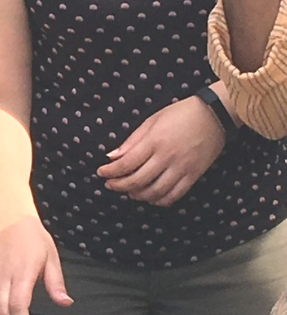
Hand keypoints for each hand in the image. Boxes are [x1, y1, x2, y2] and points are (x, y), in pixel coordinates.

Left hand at [96, 96, 224, 206]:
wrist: (213, 115)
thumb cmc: (179, 114)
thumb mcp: (151, 121)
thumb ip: (132, 141)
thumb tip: (112, 157)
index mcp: (154, 141)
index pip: (127, 163)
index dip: (111, 172)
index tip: (101, 173)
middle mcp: (167, 157)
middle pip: (138, 180)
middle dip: (120, 186)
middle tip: (111, 185)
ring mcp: (182, 168)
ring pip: (155, 191)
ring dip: (139, 195)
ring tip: (130, 192)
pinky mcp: (194, 175)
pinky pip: (175, 194)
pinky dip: (161, 200)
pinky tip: (152, 197)